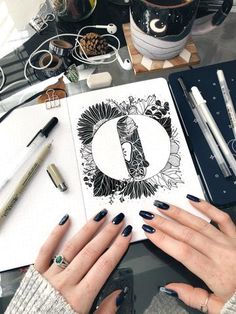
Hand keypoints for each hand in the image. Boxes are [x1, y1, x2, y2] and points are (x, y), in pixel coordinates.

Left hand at [34, 210, 131, 313]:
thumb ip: (105, 312)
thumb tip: (119, 295)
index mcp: (79, 299)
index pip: (105, 266)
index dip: (118, 247)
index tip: (126, 234)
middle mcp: (65, 283)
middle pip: (92, 252)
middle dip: (107, 233)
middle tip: (118, 219)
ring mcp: (50, 276)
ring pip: (73, 246)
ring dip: (89, 229)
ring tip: (100, 216)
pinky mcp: (36, 273)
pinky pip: (46, 249)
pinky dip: (56, 233)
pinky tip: (66, 220)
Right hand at [139, 195, 235, 313]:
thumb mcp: (217, 308)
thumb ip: (193, 297)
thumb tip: (170, 287)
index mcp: (215, 274)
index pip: (183, 252)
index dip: (163, 240)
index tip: (148, 230)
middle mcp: (221, 254)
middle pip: (187, 235)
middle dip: (164, 223)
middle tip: (148, 215)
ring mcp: (229, 242)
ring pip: (199, 223)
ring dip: (179, 213)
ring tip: (163, 205)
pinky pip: (221, 217)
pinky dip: (207, 207)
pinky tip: (192, 200)